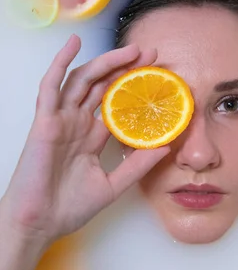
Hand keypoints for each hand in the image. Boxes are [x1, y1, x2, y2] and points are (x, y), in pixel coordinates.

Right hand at [1, 35, 168, 242]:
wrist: (40, 224)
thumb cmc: (70, 208)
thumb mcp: (112, 185)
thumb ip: (137, 166)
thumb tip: (166, 148)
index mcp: (92, 136)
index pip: (116, 103)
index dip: (135, 87)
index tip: (158, 75)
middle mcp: (78, 123)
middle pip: (103, 85)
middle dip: (126, 68)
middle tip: (151, 54)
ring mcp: (61, 120)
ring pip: (83, 80)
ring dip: (105, 62)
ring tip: (131, 51)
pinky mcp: (45, 121)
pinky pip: (51, 86)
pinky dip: (60, 63)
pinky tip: (73, 45)